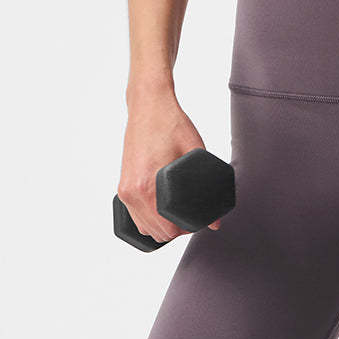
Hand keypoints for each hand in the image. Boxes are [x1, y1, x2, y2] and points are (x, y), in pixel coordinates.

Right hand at [118, 92, 223, 244]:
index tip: (197, 218)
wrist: (148, 106)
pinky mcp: (123, 184)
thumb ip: (207, 188)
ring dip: (160, 225)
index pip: (167, 229)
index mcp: (148, 186)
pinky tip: (162, 207)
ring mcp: (125, 189)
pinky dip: (148, 217)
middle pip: (155, 232)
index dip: (186, 229)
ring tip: (178, 210)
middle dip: (175, 229)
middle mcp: (133, 191)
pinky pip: (134, 214)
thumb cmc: (171, 124)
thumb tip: (216, 221)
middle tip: (191, 214)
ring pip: (142, 226)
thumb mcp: (196, 152)